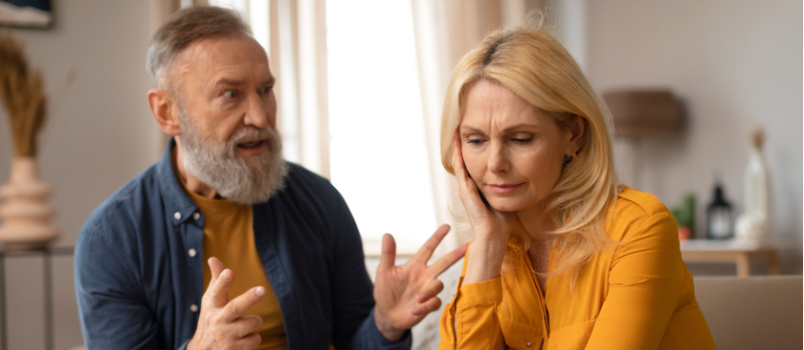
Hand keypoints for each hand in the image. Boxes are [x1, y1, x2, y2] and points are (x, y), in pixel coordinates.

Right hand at [187, 257, 265, 349]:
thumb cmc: (212, 319)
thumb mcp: (211, 301)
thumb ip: (216, 280)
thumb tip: (212, 258)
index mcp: (212, 306)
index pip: (217, 291)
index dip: (223, 281)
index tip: (229, 271)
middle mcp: (218, 321)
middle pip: (236, 308)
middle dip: (250, 298)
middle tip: (263, 289)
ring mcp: (226, 337)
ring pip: (253, 322)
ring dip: (254, 322)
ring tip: (243, 325)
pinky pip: (256, 339)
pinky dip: (253, 338)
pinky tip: (242, 340)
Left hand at [373, 225, 467, 341]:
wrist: (387, 315)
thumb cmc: (385, 291)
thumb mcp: (384, 272)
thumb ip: (388, 254)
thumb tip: (387, 234)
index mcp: (415, 265)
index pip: (428, 248)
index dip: (437, 237)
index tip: (447, 226)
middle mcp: (425, 276)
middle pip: (444, 263)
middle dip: (455, 254)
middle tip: (467, 245)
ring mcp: (428, 290)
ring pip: (439, 285)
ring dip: (429, 292)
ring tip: (417, 299)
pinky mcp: (429, 304)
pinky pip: (435, 302)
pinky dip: (426, 306)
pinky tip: (414, 310)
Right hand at [452, 135, 509, 283]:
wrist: (493, 236)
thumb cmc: (501, 221)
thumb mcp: (504, 197)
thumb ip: (506, 186)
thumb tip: (517, 175)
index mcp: (477, 187)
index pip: (473, 163)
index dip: (473, 148)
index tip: (476, 133)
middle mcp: (468, 186)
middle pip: (463, 160)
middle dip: (462, 144)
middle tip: (460, 126)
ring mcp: (465, 188)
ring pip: (459, 162)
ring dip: (457, 146)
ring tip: (456, 130)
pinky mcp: (465, 191)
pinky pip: (461, 169)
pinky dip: (458, 155)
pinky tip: (458, 143)